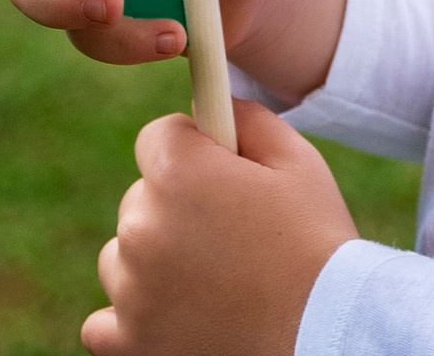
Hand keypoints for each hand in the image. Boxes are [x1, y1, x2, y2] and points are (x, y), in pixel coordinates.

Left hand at [82, 101, 356, 355]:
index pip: (157, 138)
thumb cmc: (318, 248)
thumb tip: (213, 103)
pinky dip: (132, 320)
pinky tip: (176, 316)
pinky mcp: (127, 346)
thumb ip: (247, 118)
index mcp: (179, 174)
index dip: (191, 151)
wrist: (329, 336)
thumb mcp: (298, 163)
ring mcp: (131, 293)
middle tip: (230, 238)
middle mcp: (143, 228)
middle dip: (176, 208)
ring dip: (153, 264)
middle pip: (140, 199)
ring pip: (123, 258)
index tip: (218, 175)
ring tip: (213, 283)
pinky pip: (104, 322)